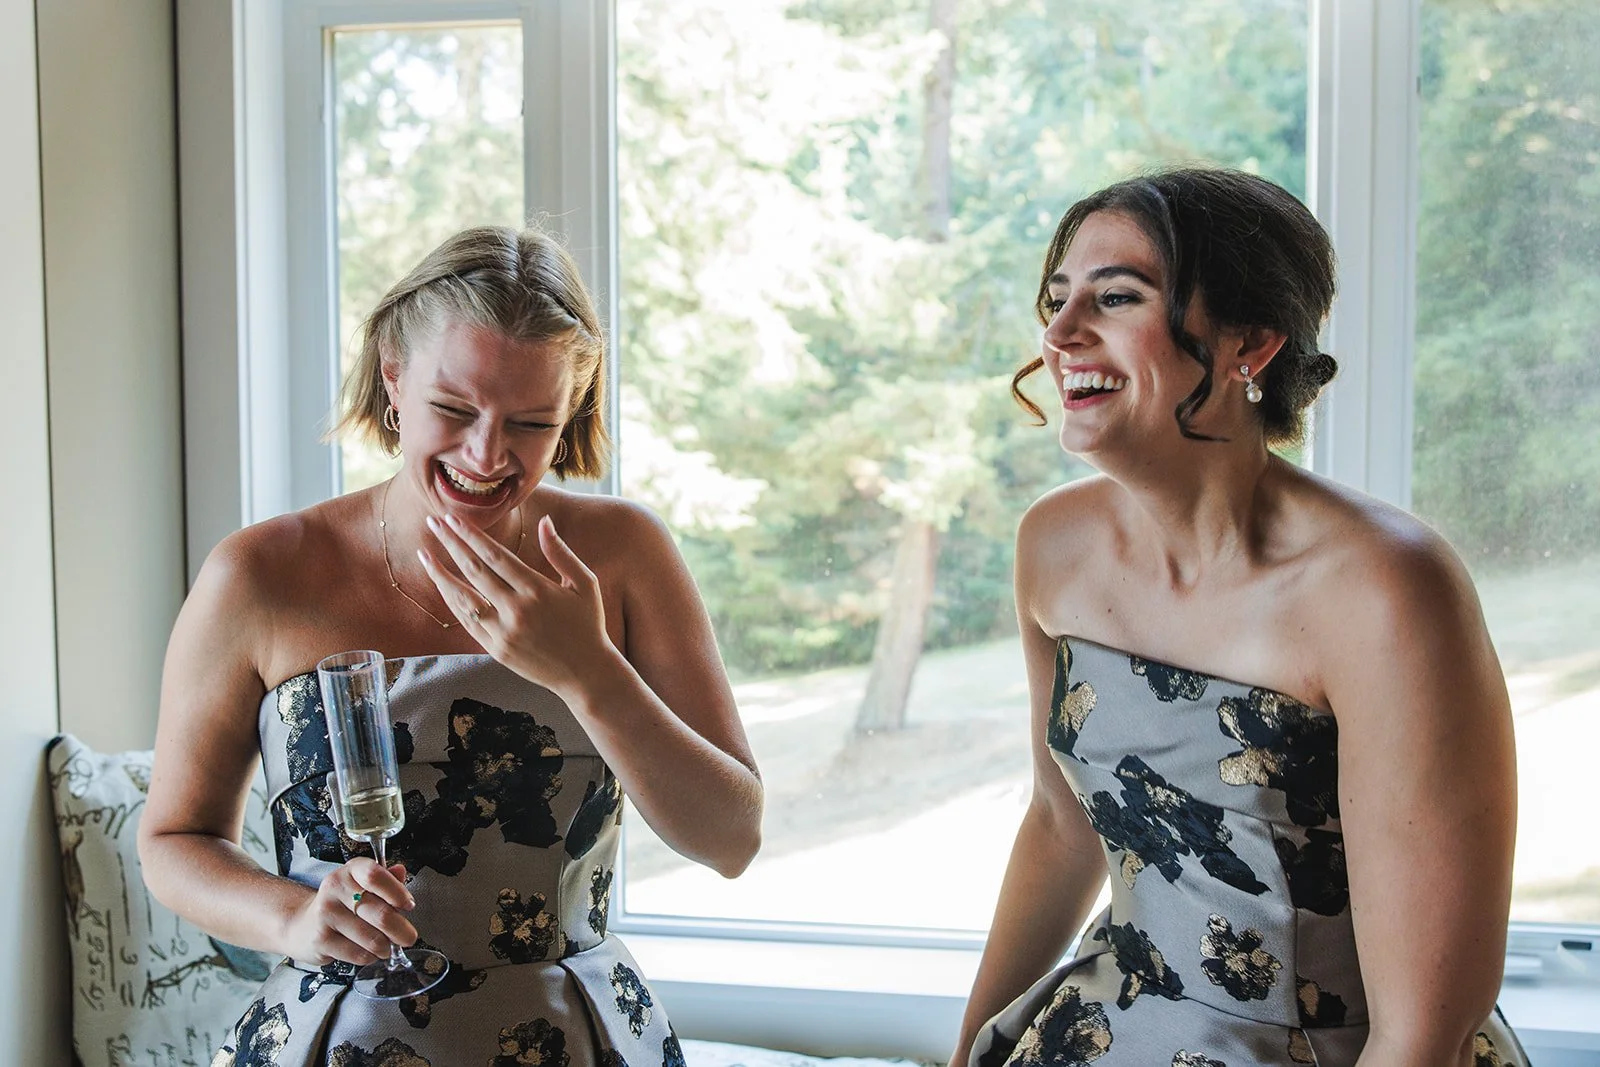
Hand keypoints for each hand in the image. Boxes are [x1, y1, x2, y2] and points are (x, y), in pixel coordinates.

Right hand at [285, 858, 415, 965]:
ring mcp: (325, 914)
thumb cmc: (341, 904)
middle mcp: (335, 888)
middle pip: (380, 913)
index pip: (375, 875)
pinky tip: (367, 952)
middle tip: (408, 937)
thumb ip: (385, 880)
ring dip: (386, 947)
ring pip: (373, 939)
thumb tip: (401, 871)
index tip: (409, 905)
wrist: (303, 925)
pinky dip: (370, 957)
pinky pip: (359, 955)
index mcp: (351, 870)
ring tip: (385, 946)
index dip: (397, 892)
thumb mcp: (362, 885)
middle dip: (401, 930)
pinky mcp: (321, 939)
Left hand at [419, 512, 615, 696]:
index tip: (453, 518)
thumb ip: (561, 552)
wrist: (585, 673)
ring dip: (441, 575)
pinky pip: (467, 622)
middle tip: (432, 522)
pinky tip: (443, 585)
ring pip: (463, 598)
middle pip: (474, 571)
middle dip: (450, 544)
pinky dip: (453, 602)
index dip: (471, 535)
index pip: (495, 556)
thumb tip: (543, 521)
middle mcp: (517, 610)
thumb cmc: (587, 624)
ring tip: (424, 555)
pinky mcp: (496, 650)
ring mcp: (503, 632)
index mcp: (538, 590)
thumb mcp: (584, 584)